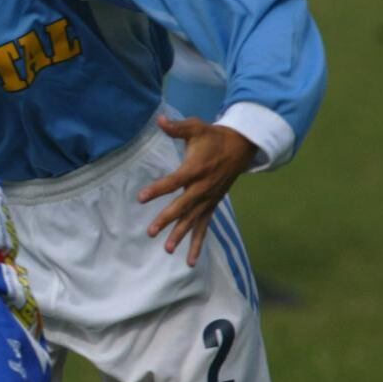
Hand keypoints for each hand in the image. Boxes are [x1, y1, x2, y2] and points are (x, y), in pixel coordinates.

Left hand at [137, 116, 257, 264]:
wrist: (241, 147)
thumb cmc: (213, 136)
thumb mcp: (196, 127)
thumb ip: (177, 127)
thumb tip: (158, 120)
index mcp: (196, 169)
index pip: (174, 181)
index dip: (158, 189)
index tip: (141, 198)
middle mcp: (203, 188)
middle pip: (183, 206)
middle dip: (167, 219)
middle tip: (151, 231)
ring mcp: (209, 199)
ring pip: (193, 221)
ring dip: (180, 236)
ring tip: (167, 250)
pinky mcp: (212, 206)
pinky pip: (203, 227)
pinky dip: (197, 244)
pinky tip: (189, 261)